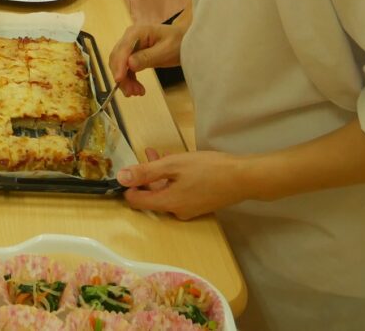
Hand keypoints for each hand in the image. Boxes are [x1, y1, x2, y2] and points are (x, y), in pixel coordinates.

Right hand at [108, 20, 186, 96]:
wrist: (183, 40)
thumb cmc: (177, 42)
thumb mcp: (165, 51)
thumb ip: (147, 57)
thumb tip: (129, 64)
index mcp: (136, 33)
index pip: (123, 50)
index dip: (119, 65)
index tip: (119, 80)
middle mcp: (129, 38)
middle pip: (117, 58)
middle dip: (122, 76)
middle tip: (132, 92)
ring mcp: (130, 46)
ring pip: (119, 65)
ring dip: (125, 81)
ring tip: (137, 92)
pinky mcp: (132, 55)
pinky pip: (126, 69)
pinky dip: (129, 80)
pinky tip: (137, 88)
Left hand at [118, 147, 248, 219]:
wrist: (243, 178)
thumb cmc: (207, 169)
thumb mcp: (173, 165)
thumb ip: (146, 172)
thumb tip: (121, 178)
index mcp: (168, 203)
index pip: (137, 202)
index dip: (128, 187)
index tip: (128, 169)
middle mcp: (177, 211)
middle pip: (152, 195)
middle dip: (146, 175)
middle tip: (146, 154)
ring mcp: (189, 209)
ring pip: (166, 191)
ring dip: (159, 173)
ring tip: (157, 153)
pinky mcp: (199, 204)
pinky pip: (178, 192)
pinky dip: (172, 177)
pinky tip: (174, 161)